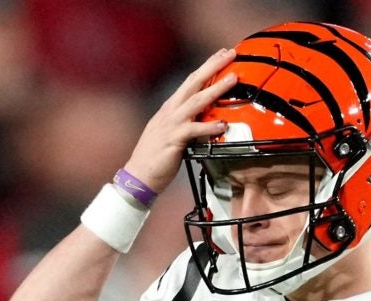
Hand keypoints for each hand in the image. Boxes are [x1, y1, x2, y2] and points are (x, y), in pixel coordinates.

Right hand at [123, 49, 236, 195]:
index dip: (206, 66)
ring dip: (216, 88)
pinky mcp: (173, 140)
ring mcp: (171, 125)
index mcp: (170, 108)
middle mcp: (170, 111)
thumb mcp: (172, 132)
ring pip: (196, 101)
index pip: (190, 81)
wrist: (138, 176)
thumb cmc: (155, 157)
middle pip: (193, 82)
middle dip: (212, 66)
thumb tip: (205, 115)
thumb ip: (187, 121)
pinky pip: (193, 130)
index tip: (221, 53)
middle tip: (230, 53)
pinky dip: (208, 127)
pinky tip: (222, 124)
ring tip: (233, 79)